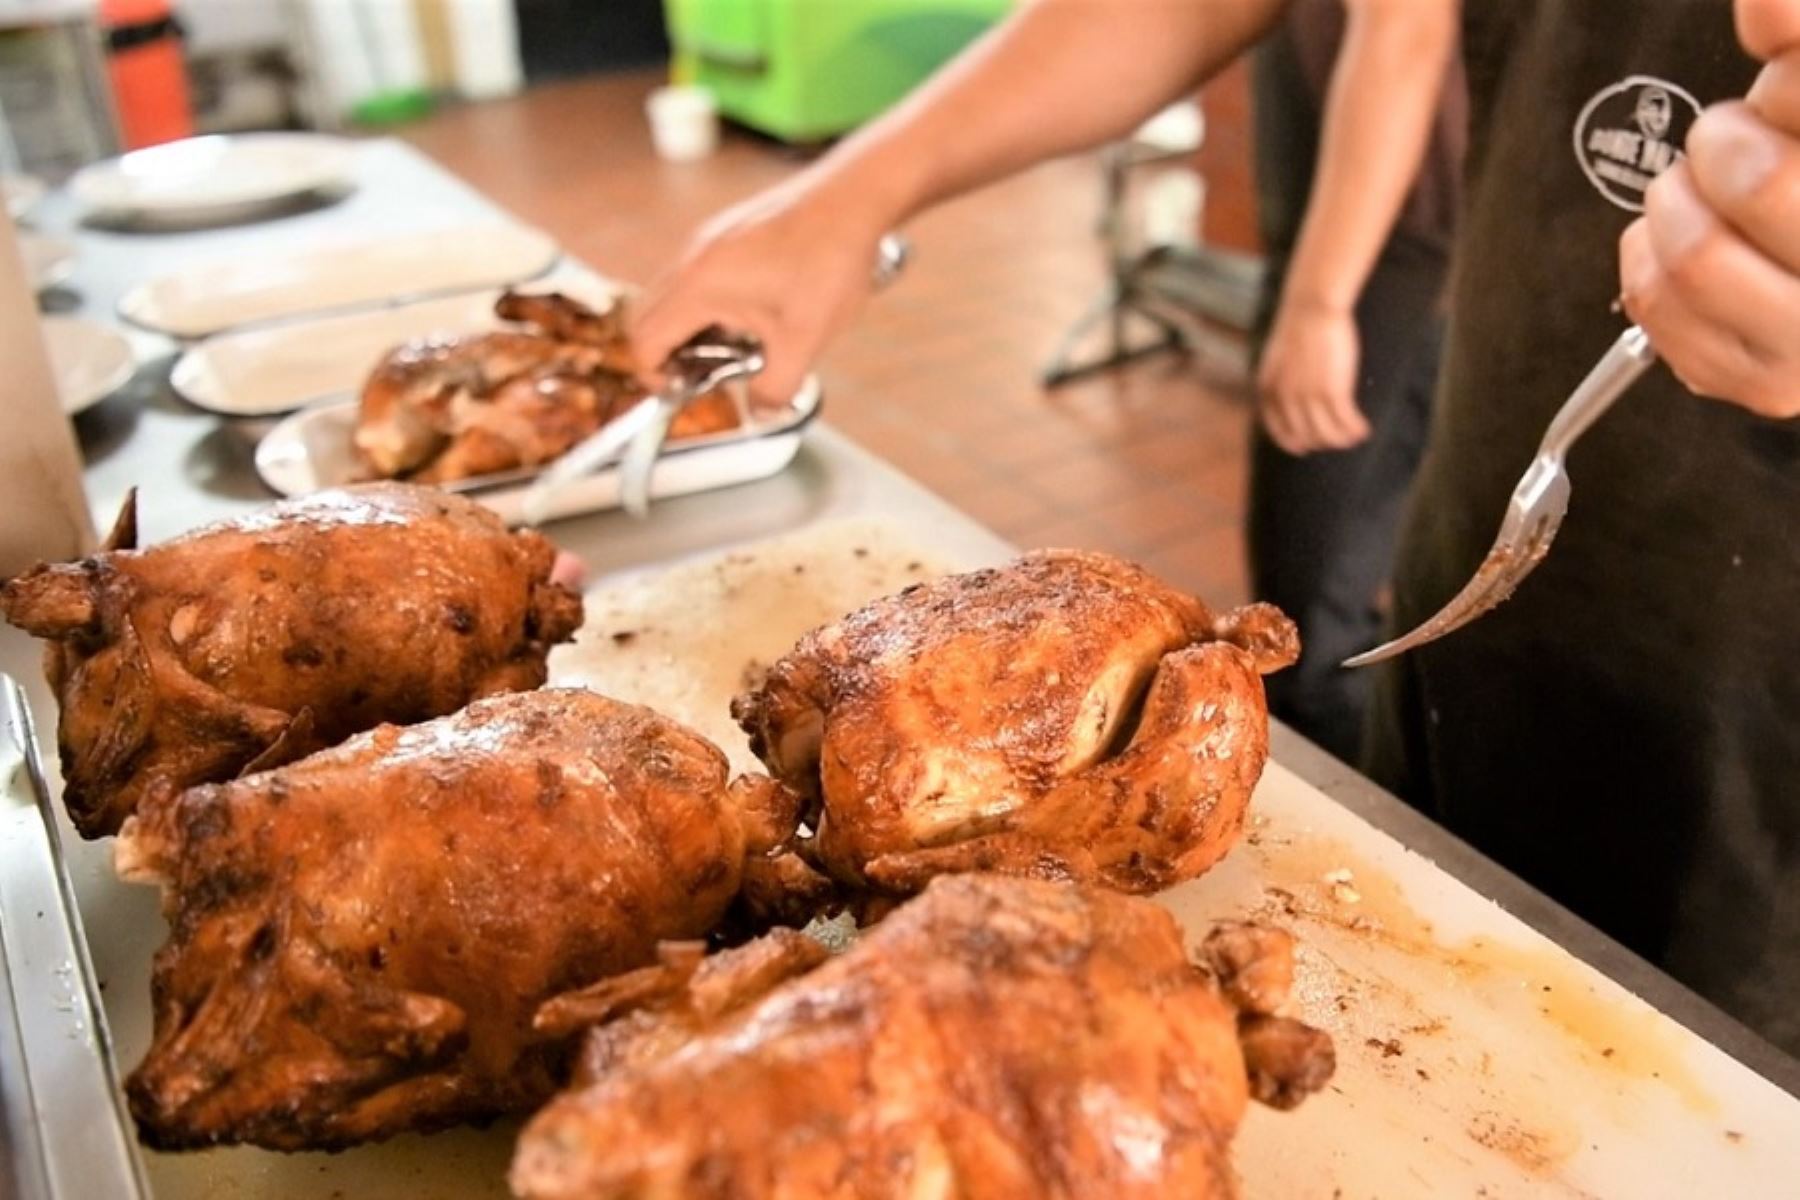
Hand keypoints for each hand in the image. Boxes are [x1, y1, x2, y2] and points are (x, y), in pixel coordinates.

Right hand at [630, 177, 887, 406]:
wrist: (855, 198)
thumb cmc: (828, 263)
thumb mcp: (804, 341)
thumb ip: (775, 388)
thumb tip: (760, 414)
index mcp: (699, 286)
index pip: (645, 340)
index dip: (653, 375)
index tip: (678, 394)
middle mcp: (692, 258)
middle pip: (648, 316)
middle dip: (667, 354)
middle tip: (704, 379)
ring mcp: (708, 240)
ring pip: (673, 295)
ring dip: (690, 329)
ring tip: (734, 351)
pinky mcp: (728, 232)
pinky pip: (697, 275)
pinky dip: (707, 305)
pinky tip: (753, 318)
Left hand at [1256, 298, 1369, 453]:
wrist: (1312, 307)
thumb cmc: (1300, 325)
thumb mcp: (1279, 357)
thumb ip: (1281, 379)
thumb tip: (1294, 396)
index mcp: (1268, 389)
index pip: (1278, 430)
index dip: (1291, 443)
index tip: (1304, 448)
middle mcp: (1285, 398)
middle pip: (1306, 435)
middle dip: (1324, 441)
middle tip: (1339, 438)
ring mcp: (1308, 397)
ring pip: (1328, 434)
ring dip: (1344, 439)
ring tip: (1356, 436)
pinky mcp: (1333, 392)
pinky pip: (1346, 422)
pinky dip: (1356, 430)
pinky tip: (1364, 429)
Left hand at [1618, 4, 1799, 418]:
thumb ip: (1798, 38)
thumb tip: (1762, 2)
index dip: (1783, 82)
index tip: (1761, 70)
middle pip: (1752, 176)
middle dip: (1717, 142)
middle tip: (1728, 145)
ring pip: (1694, 253)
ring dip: (1671, 203)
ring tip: (1697, 196)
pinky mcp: (1765, 385)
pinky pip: (1656, 303)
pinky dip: (1645, 258)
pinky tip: (1684, 246)